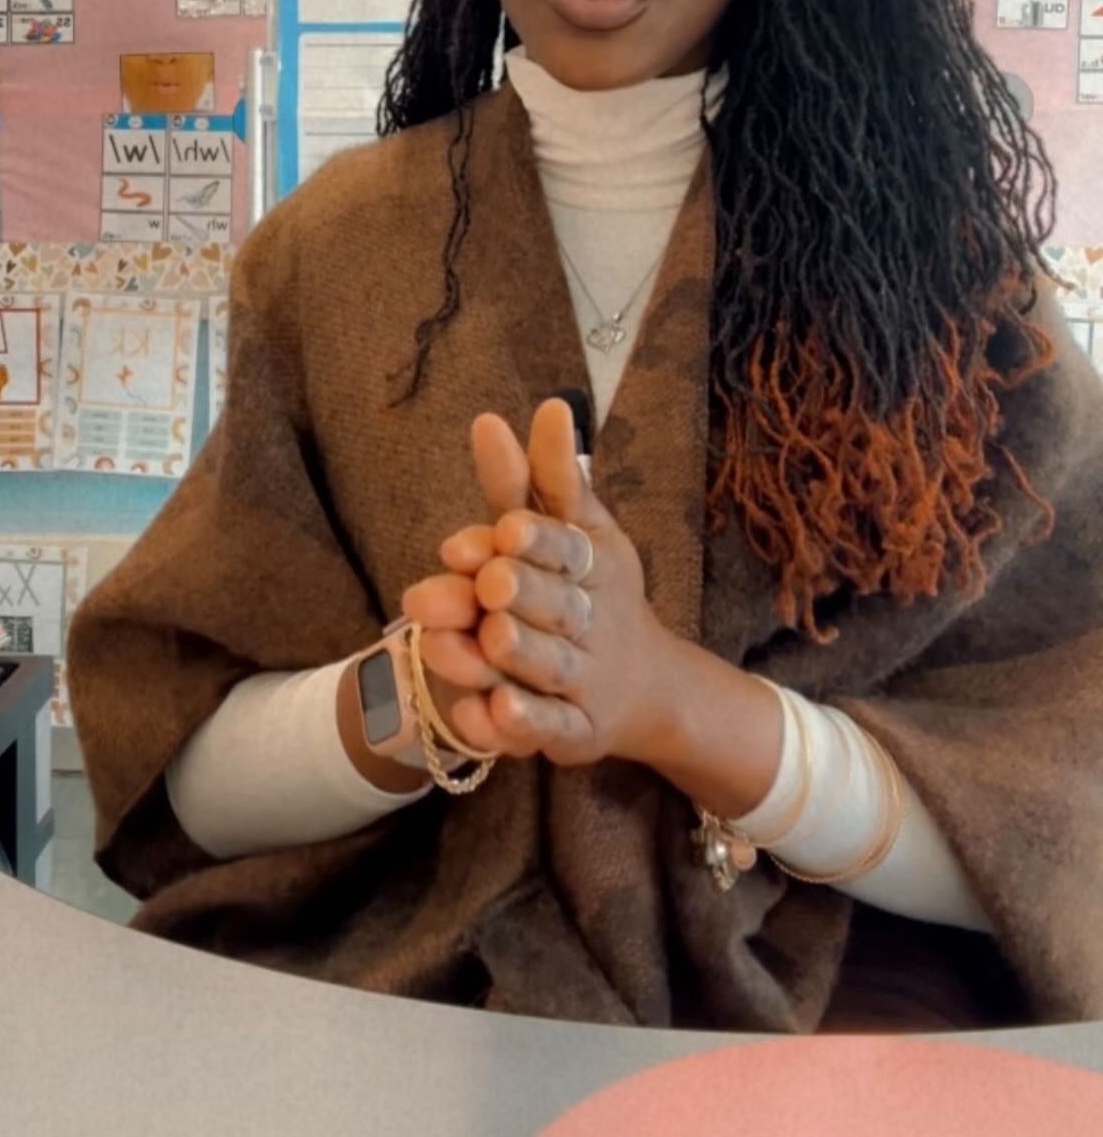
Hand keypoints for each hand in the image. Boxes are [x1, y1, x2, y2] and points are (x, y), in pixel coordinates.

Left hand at [402, 398, 677, 767]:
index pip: (569, 548)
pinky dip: (523, 724)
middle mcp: (593, 623)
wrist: (644, 687)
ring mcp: (585, 681)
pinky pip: (549, 729)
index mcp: (593, 567)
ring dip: (520, 656)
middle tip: (492, 583)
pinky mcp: (574, 732)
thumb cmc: (592, 592)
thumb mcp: (577, 530)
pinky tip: (491, 712)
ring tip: (492, 639)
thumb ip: (547, 477)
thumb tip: (550, 405)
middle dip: (526, 594)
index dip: (538, 540)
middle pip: (559, 608)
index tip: (505, 528)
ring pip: (550, 669)